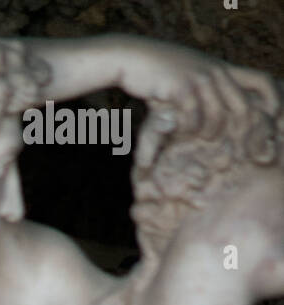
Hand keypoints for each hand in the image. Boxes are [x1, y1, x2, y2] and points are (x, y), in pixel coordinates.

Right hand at [127, 43, 280, 147]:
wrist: (134, 58)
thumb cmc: (160, 73)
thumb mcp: (189, 76)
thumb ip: (205, 92)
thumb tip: (215, 118)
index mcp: (222, 68)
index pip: (260, 81)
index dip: (270, 101)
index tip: (268, 120)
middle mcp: (216, 71)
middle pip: (242, 107)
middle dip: (238, 132)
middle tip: (223, 146)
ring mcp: (200, 78)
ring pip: (217, 117)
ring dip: (206, 133)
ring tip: (193, 137)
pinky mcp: (182, 87)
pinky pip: (193, 118)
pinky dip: (186, 130)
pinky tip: (176, 131)